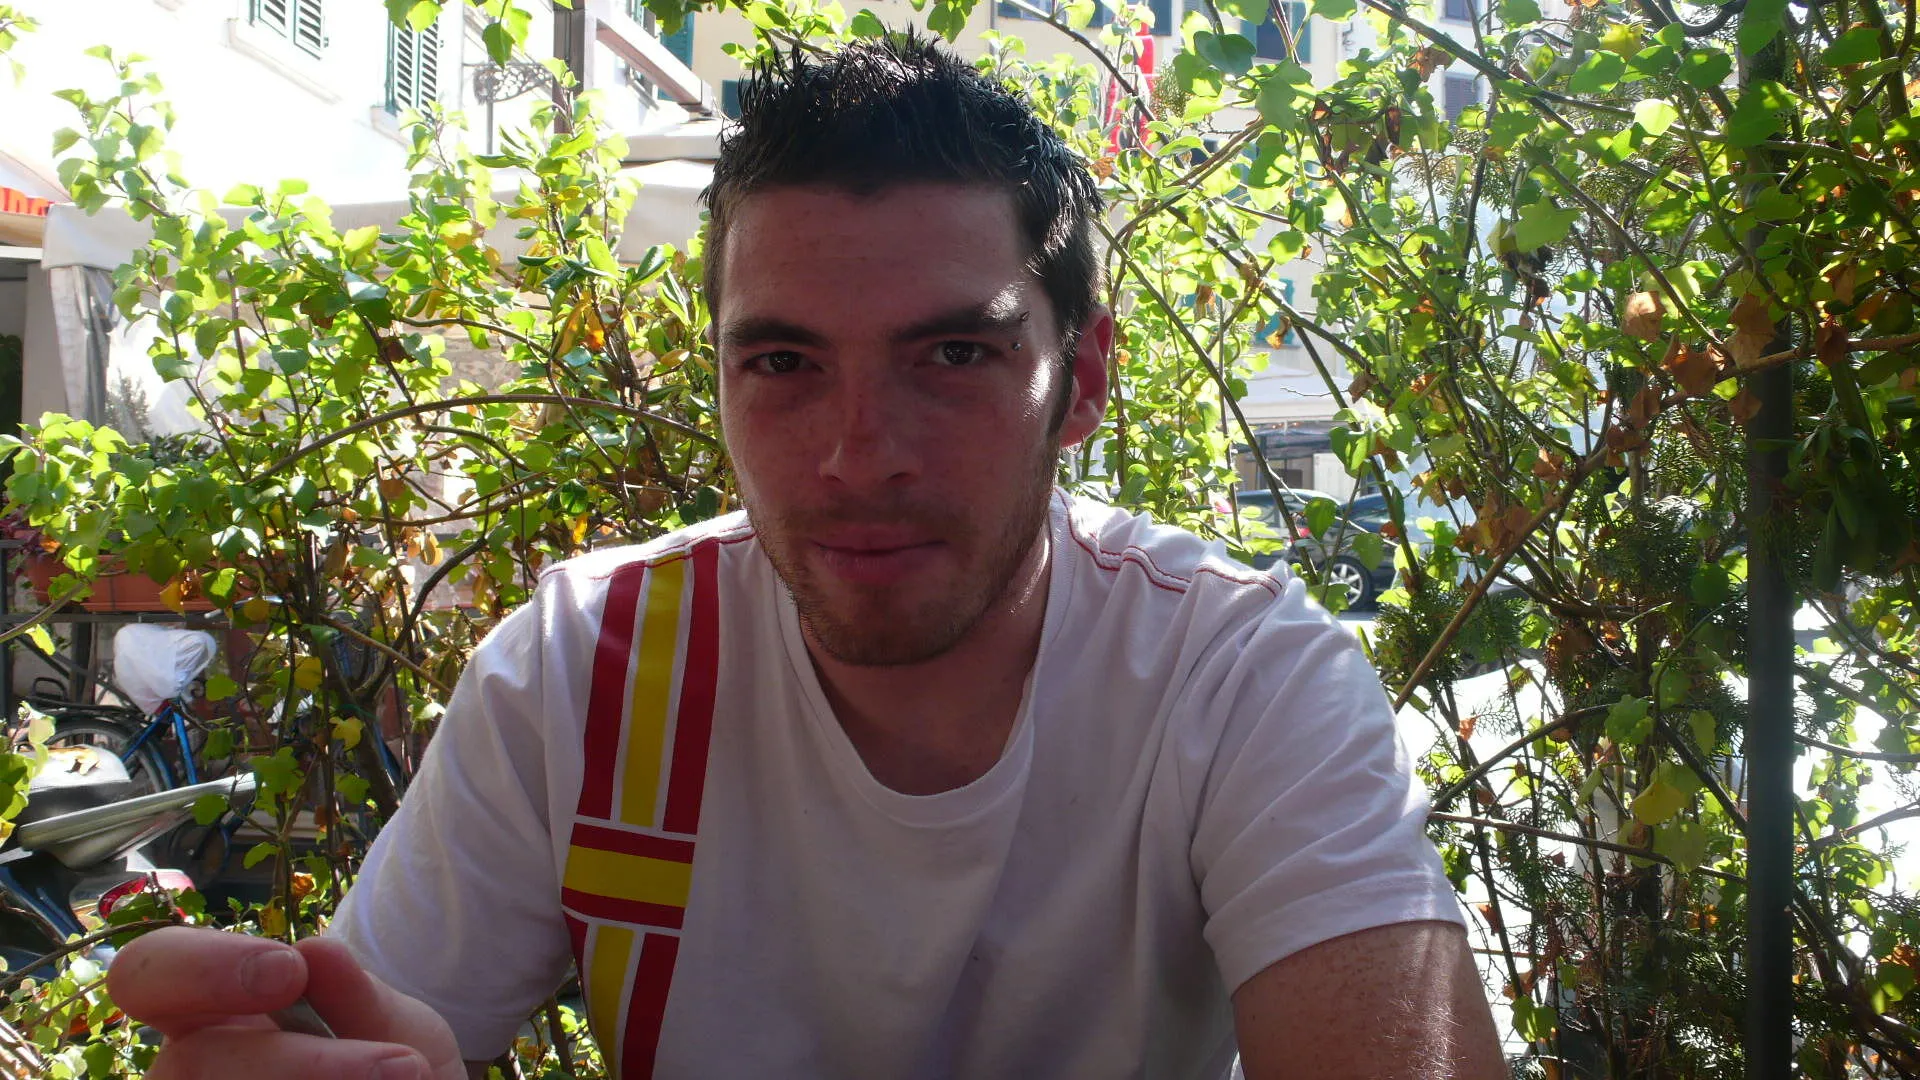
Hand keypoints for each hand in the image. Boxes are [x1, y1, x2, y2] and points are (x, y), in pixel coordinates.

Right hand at [108, 925, 466, 1079]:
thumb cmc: (392, 1069)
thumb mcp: (393, 1028)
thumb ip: (358, 996)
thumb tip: (314, 952)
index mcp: (215, 1016)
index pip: (150, 973)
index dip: (200, 966)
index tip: (291, 971)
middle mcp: (191, 1074)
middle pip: (183, 1064)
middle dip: (289, 1064)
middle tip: (395, 1067)